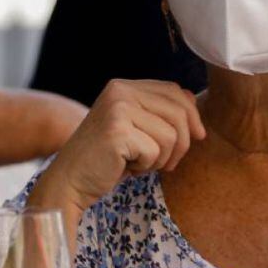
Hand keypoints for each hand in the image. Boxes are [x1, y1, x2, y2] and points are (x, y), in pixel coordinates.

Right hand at [34, 80, 204, 210]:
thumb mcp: (134, 128)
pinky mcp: (117, 132)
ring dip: (161, 158)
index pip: (174, 91)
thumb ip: (158, 111)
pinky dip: (145, 167)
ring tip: (138, 163)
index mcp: (123, 86)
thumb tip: (193, 101)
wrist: (69, 181)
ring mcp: (117, 109)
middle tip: (166, 163)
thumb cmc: (106, 158)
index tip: (197, 137)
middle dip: (182, 143)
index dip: (192, 115)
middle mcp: (119, 91)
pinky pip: (155, 152)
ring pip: (171, 135)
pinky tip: (125, 167)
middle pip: (179, 112)